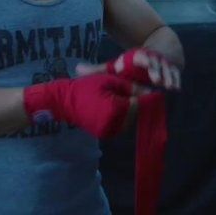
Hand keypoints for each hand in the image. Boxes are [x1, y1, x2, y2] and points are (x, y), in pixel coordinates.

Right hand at [22, 73, 146, 138]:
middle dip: (139, 105)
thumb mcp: (110, 81)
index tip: (153, 91)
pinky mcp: (103, 134)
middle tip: (141, 94)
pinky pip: (120, 126)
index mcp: (117, 110)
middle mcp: (115, 124)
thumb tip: (150, 92)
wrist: (63, 101)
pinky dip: (122, 118)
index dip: (146, 97)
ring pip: (129, 122)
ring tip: (129, 99)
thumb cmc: (86, 86)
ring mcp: (108, 131)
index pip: (139, 104)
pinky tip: (120, 107)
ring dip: (131, 112)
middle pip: (135, 114)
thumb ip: (131, 87)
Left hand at [77, 48, 181, 90]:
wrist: (160, 48)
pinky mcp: (173, 69)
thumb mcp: (117, 64)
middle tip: (157, 80)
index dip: (142, 61)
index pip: (141, 56)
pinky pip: (176, 74)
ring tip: (170, 87)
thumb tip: (76, 70)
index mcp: (138, 56)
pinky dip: (176, 80)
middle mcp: (153, 59)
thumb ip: (99, 69)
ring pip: (167, 69)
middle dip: (157, 71)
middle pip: (156, 64)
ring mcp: (165, 64)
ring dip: (169, 77)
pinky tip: (176, 88)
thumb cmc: (133, 63)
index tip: (142, 64)